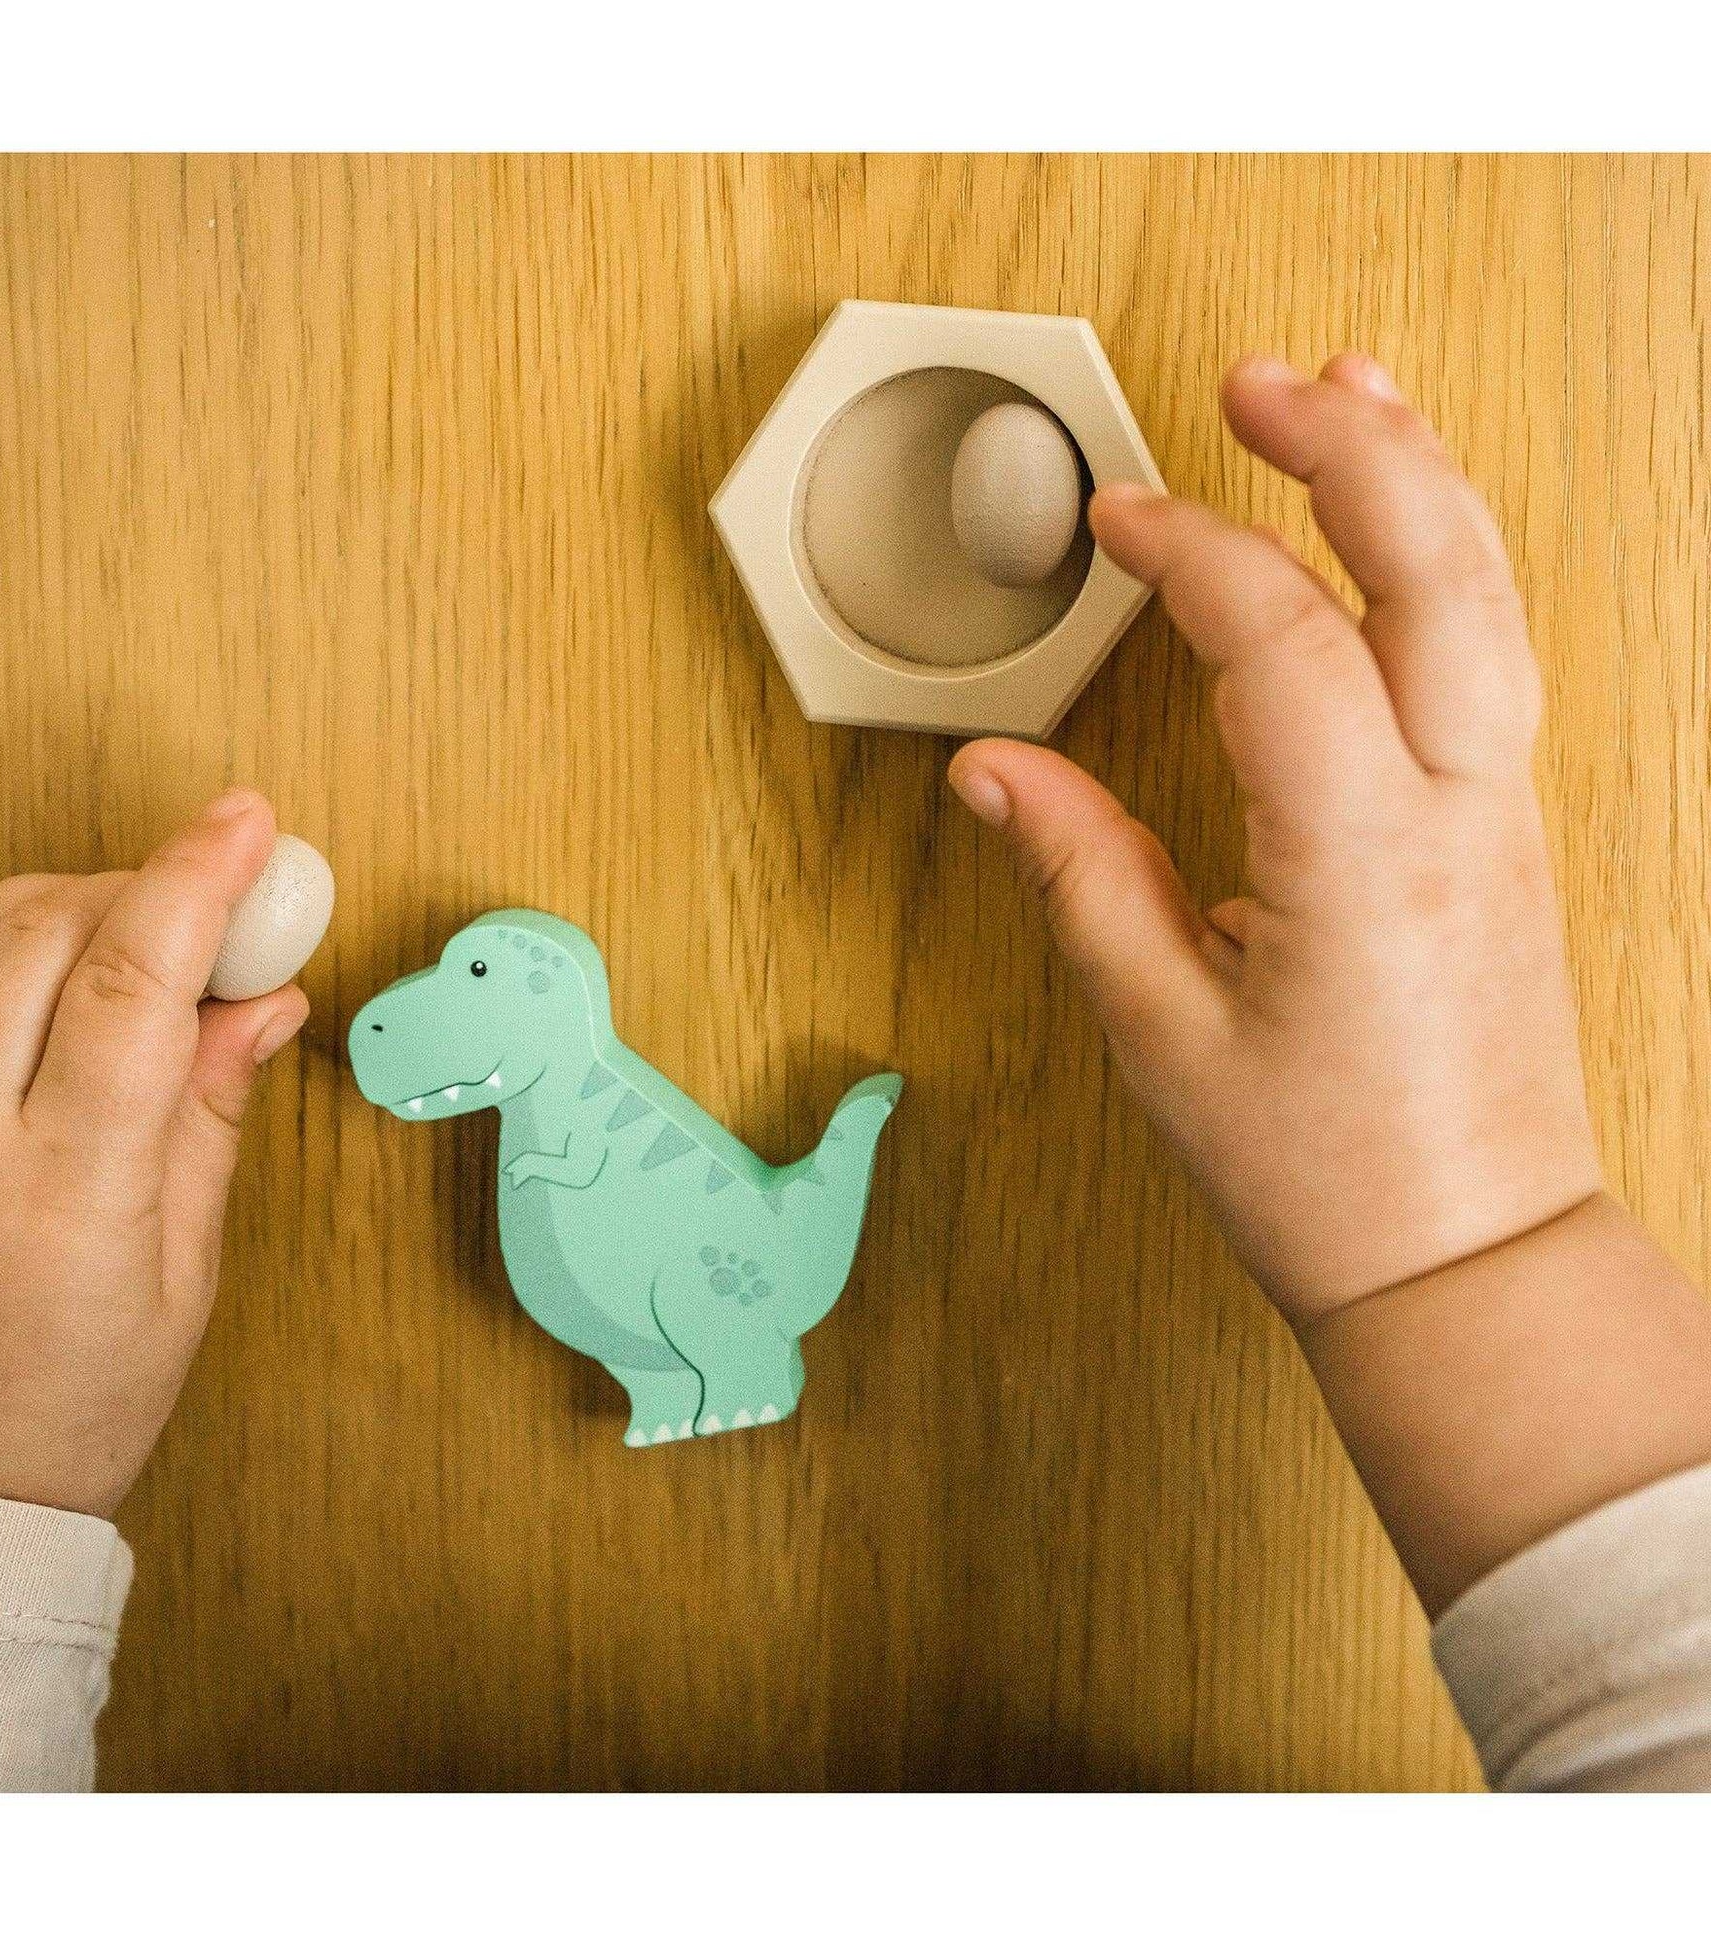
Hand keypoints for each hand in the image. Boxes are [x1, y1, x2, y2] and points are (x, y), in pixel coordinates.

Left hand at [0, 790, 309, 1517]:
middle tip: (215, 891)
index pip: (131, 985)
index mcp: (66, 1194)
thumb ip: (212, 1116)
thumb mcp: (184, 1276)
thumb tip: (259, 1002)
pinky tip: (45, 950)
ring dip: (60, 892)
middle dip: (142, 879)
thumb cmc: (66, 1411)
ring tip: (133, 917)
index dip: (195, 882)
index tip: (247, 824)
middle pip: (43, 934)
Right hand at [950, 354, 1599, 1322]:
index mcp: (1359, 855)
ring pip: (1488, 593)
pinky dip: (1445, 563)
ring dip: (1417, 479)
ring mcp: (1501, 810)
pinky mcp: (1506, 827)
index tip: (1115, 518)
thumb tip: (999, 768)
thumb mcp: (1161, 1024)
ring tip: (1349, 395)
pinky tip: (1399, 540)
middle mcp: (1456, 809)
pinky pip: (1492, 650)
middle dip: (1347, 446)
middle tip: (1256, 380)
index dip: (1186, 553)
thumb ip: (1080, 868)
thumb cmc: (1325, 1171)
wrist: (1467, 1254)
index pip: (1276, 637)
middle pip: (1434, 564)